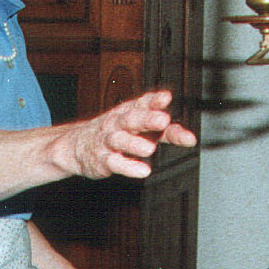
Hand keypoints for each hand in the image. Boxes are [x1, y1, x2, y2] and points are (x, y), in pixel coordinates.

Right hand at [68, 88, 196, 179]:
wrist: (77, 145)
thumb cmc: (118, 133)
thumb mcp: (142, 128)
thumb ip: (168, 132)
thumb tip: (191, 138)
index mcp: (130, 111)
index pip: (142, 103)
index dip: (154, 100)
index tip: (166, 98)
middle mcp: (118, 123)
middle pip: (131, 118)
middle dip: (147, 118)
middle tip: (163, 120)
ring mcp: (108, 141)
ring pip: (119, 139)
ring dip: (134, 143)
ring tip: (150, 148)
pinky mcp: (101, 160)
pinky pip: (113, 162)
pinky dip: (128, 166)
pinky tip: (142, 170)